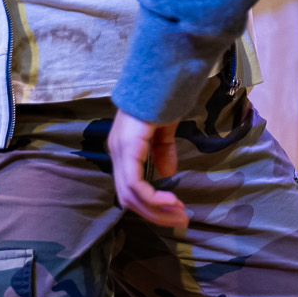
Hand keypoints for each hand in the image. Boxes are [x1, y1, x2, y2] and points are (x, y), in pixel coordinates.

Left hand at [107, 107, 187, 226]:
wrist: (160, 75)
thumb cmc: (161, 96)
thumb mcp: (164, 129)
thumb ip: (162, 150)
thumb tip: (167, 175)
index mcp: (123, 149)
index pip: (131, 188)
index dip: (152, 204)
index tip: (177, 211)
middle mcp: (116, 152)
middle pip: (128, 198)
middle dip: (156, 214)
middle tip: (181, 221)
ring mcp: (120, 151)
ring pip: (130, 196)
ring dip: (156, 210)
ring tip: (180, 214)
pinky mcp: (127, 148)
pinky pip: (135, 184)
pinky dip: (153, 198)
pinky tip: (171, 201)